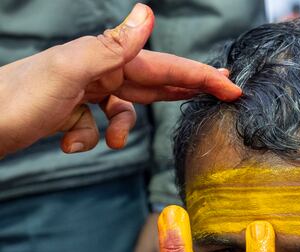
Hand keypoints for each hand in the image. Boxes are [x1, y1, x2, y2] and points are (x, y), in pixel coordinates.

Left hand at [0, 3, 240, 156]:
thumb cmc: (18, 99)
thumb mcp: (70, 70)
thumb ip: (112, 46)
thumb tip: (147, 12)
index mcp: (104, 59)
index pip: (164, 66)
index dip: (200, 76)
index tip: (230, 85)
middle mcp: (98, 71)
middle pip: (153, 83)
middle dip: (185, 90)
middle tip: (221, 93)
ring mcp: (85, 92)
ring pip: (125, 110)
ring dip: (122, 130)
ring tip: (110, 142)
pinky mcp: (71, 113)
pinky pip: (97, 128)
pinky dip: (88, 140)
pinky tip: (68, 142)